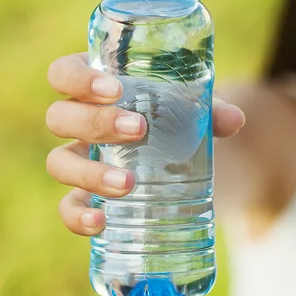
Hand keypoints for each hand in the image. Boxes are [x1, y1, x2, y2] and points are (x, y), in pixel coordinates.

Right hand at [45, 52, 244, 236]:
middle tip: (138, 129)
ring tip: (128, 183)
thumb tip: (237, 120)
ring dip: (89, 173)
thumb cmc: (179, 119)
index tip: (115, 89)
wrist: (185, 157)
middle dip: (95, 123)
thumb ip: (211, 111)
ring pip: (59, 163)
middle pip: (60, 117)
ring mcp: (80, 160)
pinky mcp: (88, 195)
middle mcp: (80, 122)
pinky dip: (77, 216)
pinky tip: (101, 222)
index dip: (78, 78)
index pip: (64, 73)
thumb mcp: (194, 110)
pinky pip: (68, 206)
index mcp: (97, 89)